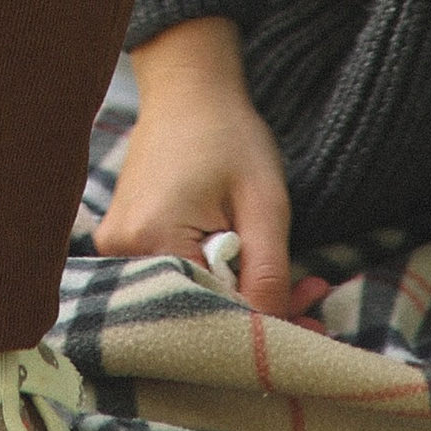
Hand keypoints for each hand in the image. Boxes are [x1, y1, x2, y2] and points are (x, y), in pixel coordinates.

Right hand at [93, 17, 328, 320]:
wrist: (188, 91)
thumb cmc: (229, 136)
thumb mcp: (265, 203)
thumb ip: (269, 275)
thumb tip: (276, 339)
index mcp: (151, 239)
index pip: (213, 315)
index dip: (267, 324)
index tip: (315, 320)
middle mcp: (121, 254)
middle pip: (201, 314)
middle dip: (260, 317)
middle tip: (313, 300)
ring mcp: (116, 251)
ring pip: (193, 301)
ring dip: (244, 300)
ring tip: (298, 286)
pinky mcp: (123, 246)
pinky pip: (178, 282)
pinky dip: (220, 282)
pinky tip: (256, 270)